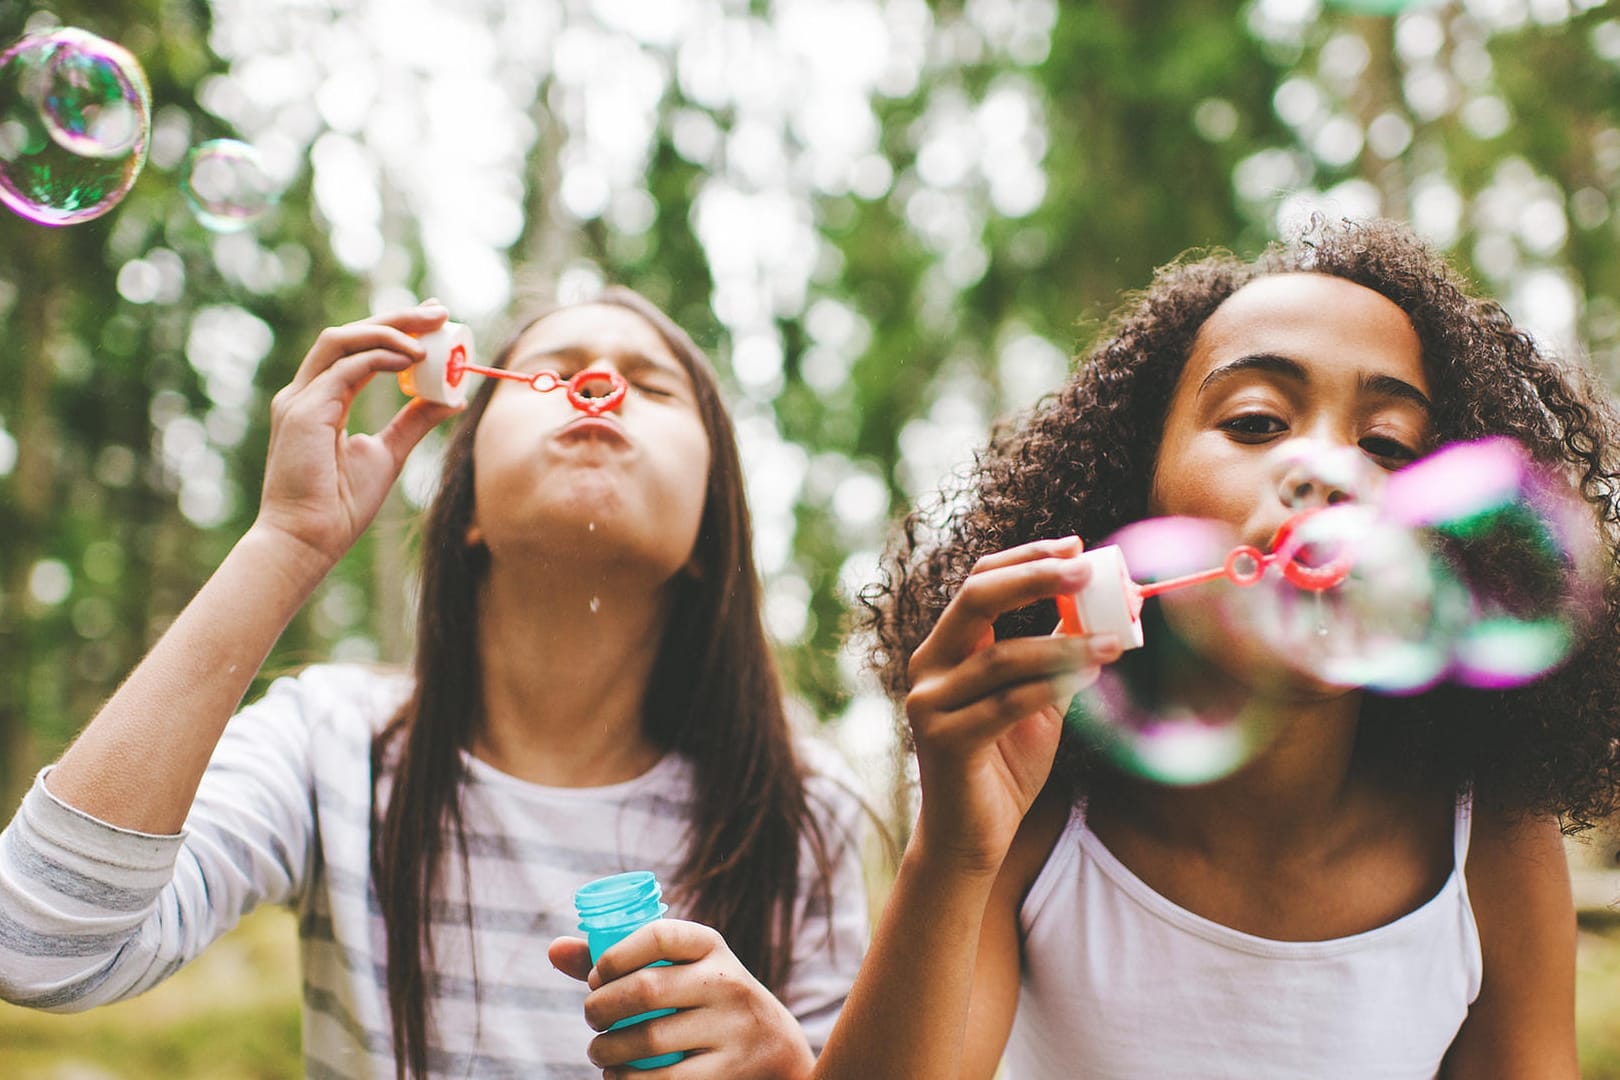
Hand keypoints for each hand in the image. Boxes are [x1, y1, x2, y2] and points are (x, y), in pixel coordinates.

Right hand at [252, 302, 460, 566]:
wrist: (308, 541)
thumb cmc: (340, 505)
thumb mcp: (388, 453)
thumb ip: (414, 422)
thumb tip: (451, 398)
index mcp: (321, 400)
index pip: (357, 349)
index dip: (394, 329)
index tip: (433, 321)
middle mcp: (306, 393)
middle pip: (350, 335)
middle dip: (396, 318)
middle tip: (438, 312)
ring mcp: (300, 400)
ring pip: (342, 341)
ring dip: (388, 331)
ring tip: (430, 334)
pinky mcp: (303, 412)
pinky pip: (344, 369)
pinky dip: (379, 358)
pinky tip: (412, 360)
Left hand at [548, 921, 813, 1079]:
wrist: (778, 1051)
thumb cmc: (708, 1003)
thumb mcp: (683, 971)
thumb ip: (621, 960)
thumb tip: (553, 949)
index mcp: (713, 947)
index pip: (658, 935)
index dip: (615, 954)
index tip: (597, 977)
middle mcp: (728, 982)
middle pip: (645, 990)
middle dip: (600, 1008)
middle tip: (592, 1020)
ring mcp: (733, 1030)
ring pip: (648, 1040)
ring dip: (606, 1051)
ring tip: (600, 1052)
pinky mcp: (728, 1073)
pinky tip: (617, 1078)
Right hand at [904, 536, 1121, 874]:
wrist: (972, 837)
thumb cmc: (1004, 763)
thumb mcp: (1035, 697)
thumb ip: (1053, 654)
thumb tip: (1097, 606)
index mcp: (946, 648)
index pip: (978, 581)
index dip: (1025, 558)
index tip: (1076, 546)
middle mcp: (929, 667)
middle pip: (976, 600)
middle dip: (1035, 577)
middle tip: (1087, 569)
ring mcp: (930, 703)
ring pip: (1001, 656)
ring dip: (1063, 644)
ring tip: (1114, 642)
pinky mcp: (946, 741)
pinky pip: (1006, 704)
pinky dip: (1051, 686)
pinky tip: (1089, 676)